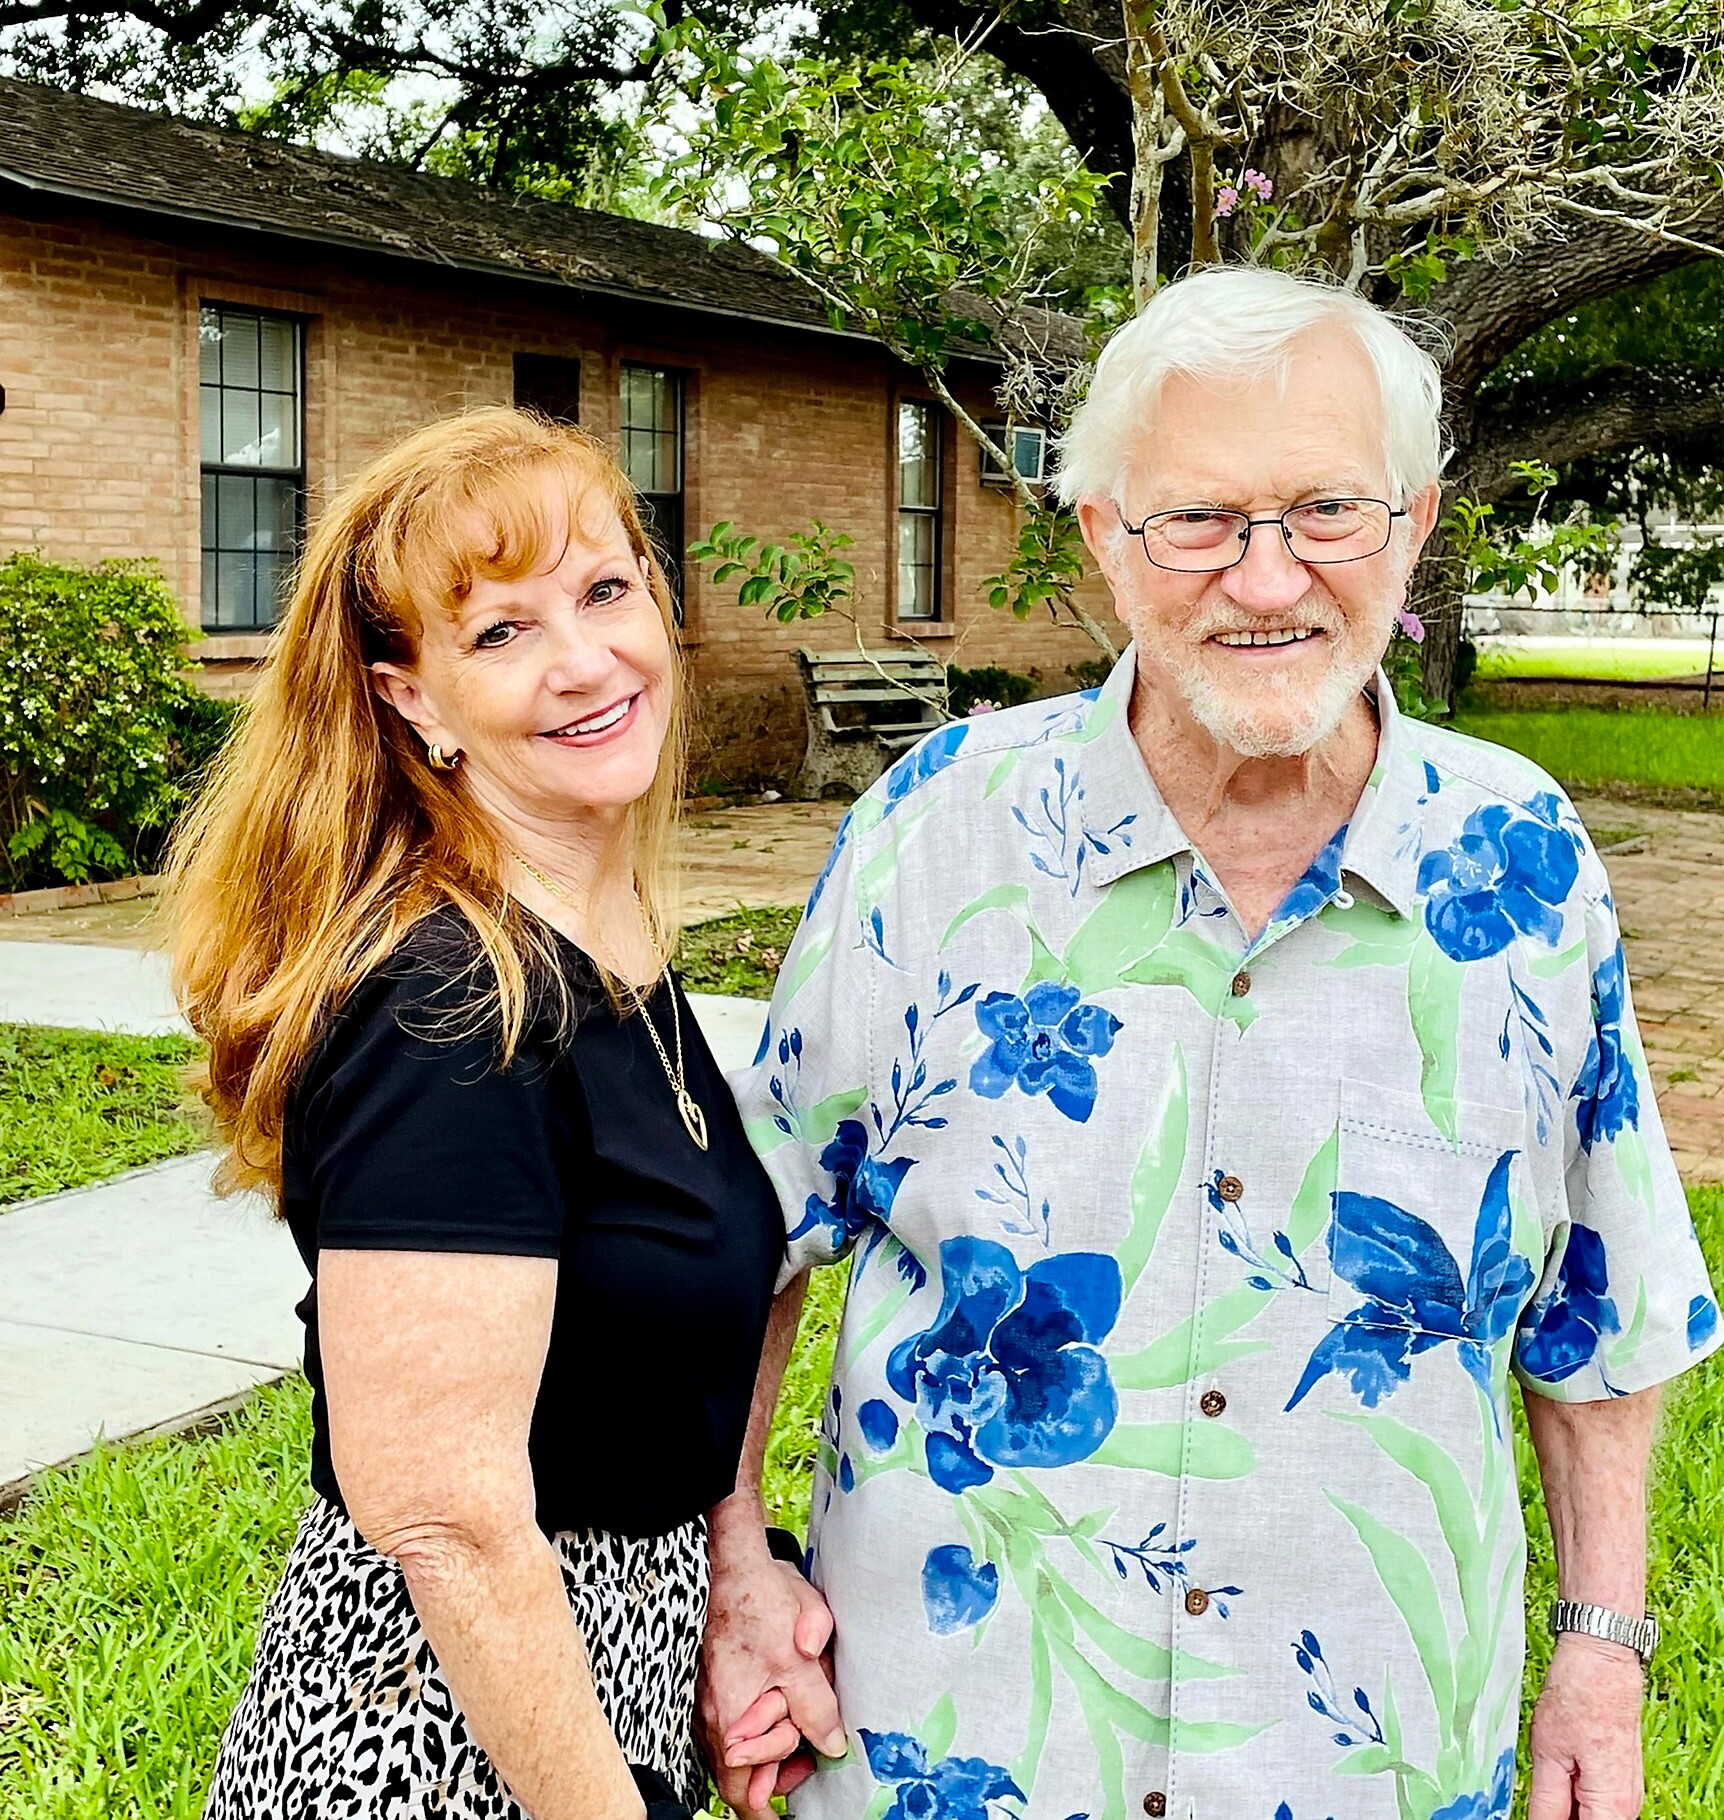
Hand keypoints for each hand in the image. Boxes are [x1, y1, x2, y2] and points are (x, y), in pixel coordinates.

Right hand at [698, 1536, 842, 1818]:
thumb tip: (831, 1744)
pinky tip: (786, 1697)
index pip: (741, 1792)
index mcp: (733, 1717)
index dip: (765, 1809)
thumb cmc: (763, 1603)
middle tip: (809, 1757)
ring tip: (801, 1723)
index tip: (784, 1816)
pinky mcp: (718, 1681)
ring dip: (774, 1741)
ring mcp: (713, 1698)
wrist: (735, 1561)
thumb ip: (817, 1707)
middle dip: (779, 1768)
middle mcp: (715, 1715)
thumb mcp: (802, 1655)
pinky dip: (763, 1719)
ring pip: (742, 1744)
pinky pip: (739, 1718)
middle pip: (745, 1771)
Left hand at [1527, 1634, 1644, 1818]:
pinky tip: (1555, 1772)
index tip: (1536, 1810)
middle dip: (1558, 1814)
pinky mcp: (1617, 1776)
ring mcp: (1625, 1791)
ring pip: (1588, 1813)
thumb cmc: (1580, 1696)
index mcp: (1612, 1806)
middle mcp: (1627, 1805)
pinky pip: (1594, 1799)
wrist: (1601, 1660)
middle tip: (1537, 1793)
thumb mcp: (1549, 1754)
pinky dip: (1572, 1794)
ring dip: (1564, 1806)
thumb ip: (1545, 1801)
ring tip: (1546, 1775)